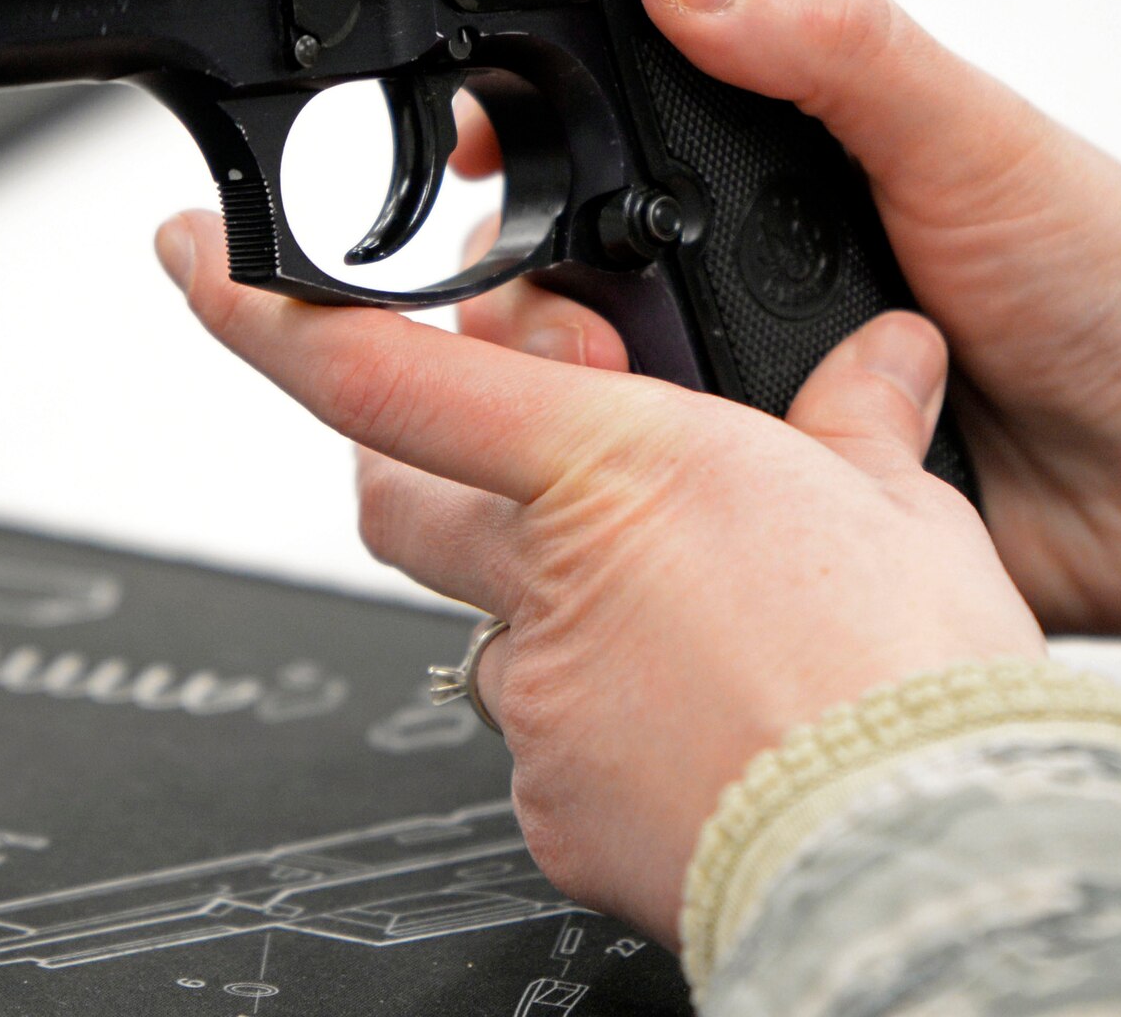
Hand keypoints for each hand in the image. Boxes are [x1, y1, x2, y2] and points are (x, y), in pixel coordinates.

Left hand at [154, 210, 1042, 942]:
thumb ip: (856, 423)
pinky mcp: (553, 808)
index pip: (382, 372)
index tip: (196, 259)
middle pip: (396, 498)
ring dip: (554, 605)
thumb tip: (877, 363)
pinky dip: (598, 719)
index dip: (264, 310)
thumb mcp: (901, 512)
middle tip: (496, 462)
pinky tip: (694, 725)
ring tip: (690, 629)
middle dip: (417, 466)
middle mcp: (545, 579)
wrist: (923, 860)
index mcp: (609, 468)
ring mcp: (539, 704)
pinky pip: (544, 745)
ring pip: (490, 627)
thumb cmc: (905, 680)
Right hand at [454, 0, 1120, 661]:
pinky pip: (650, 481)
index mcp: (781, 152)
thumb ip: (829, 44)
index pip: (606, 113)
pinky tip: (635, 479)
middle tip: (542, 297)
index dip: (519, 122)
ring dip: (568, 380)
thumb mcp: (966, 131)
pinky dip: (626, 478)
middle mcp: (745, 257)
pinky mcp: (757, 478)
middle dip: (519, 275)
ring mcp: (745, 371)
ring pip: (585, 373)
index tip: (467, 142)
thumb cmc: (1115, 281)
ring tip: (604, 383)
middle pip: (562, 251)